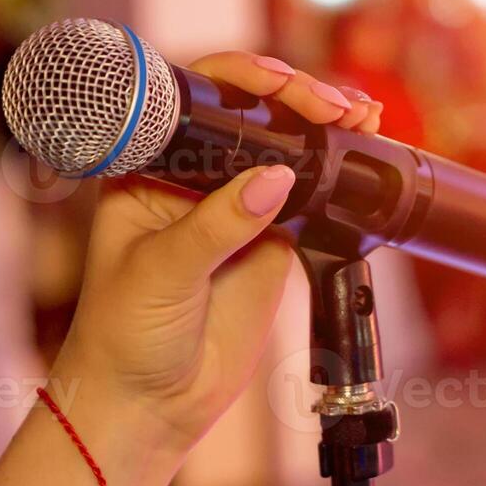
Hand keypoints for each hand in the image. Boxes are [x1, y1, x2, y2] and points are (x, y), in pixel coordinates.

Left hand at [51, 51, 381, 455]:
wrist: (150, 403)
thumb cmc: (124, 334)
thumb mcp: (162, 272)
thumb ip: (218, 224)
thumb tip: (278, 178)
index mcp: (148, 167)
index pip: (197, 101)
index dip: (241, 82)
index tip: (280, 85)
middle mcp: (193, 177)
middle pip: (250, 115)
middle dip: (295, 99)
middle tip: (331, 106)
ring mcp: (236, 206)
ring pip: (286, 148)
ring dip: (324, 126)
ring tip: (358, 116)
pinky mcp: (272, 241)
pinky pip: (311, 195)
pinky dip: (338, 172)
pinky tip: (361, 148)